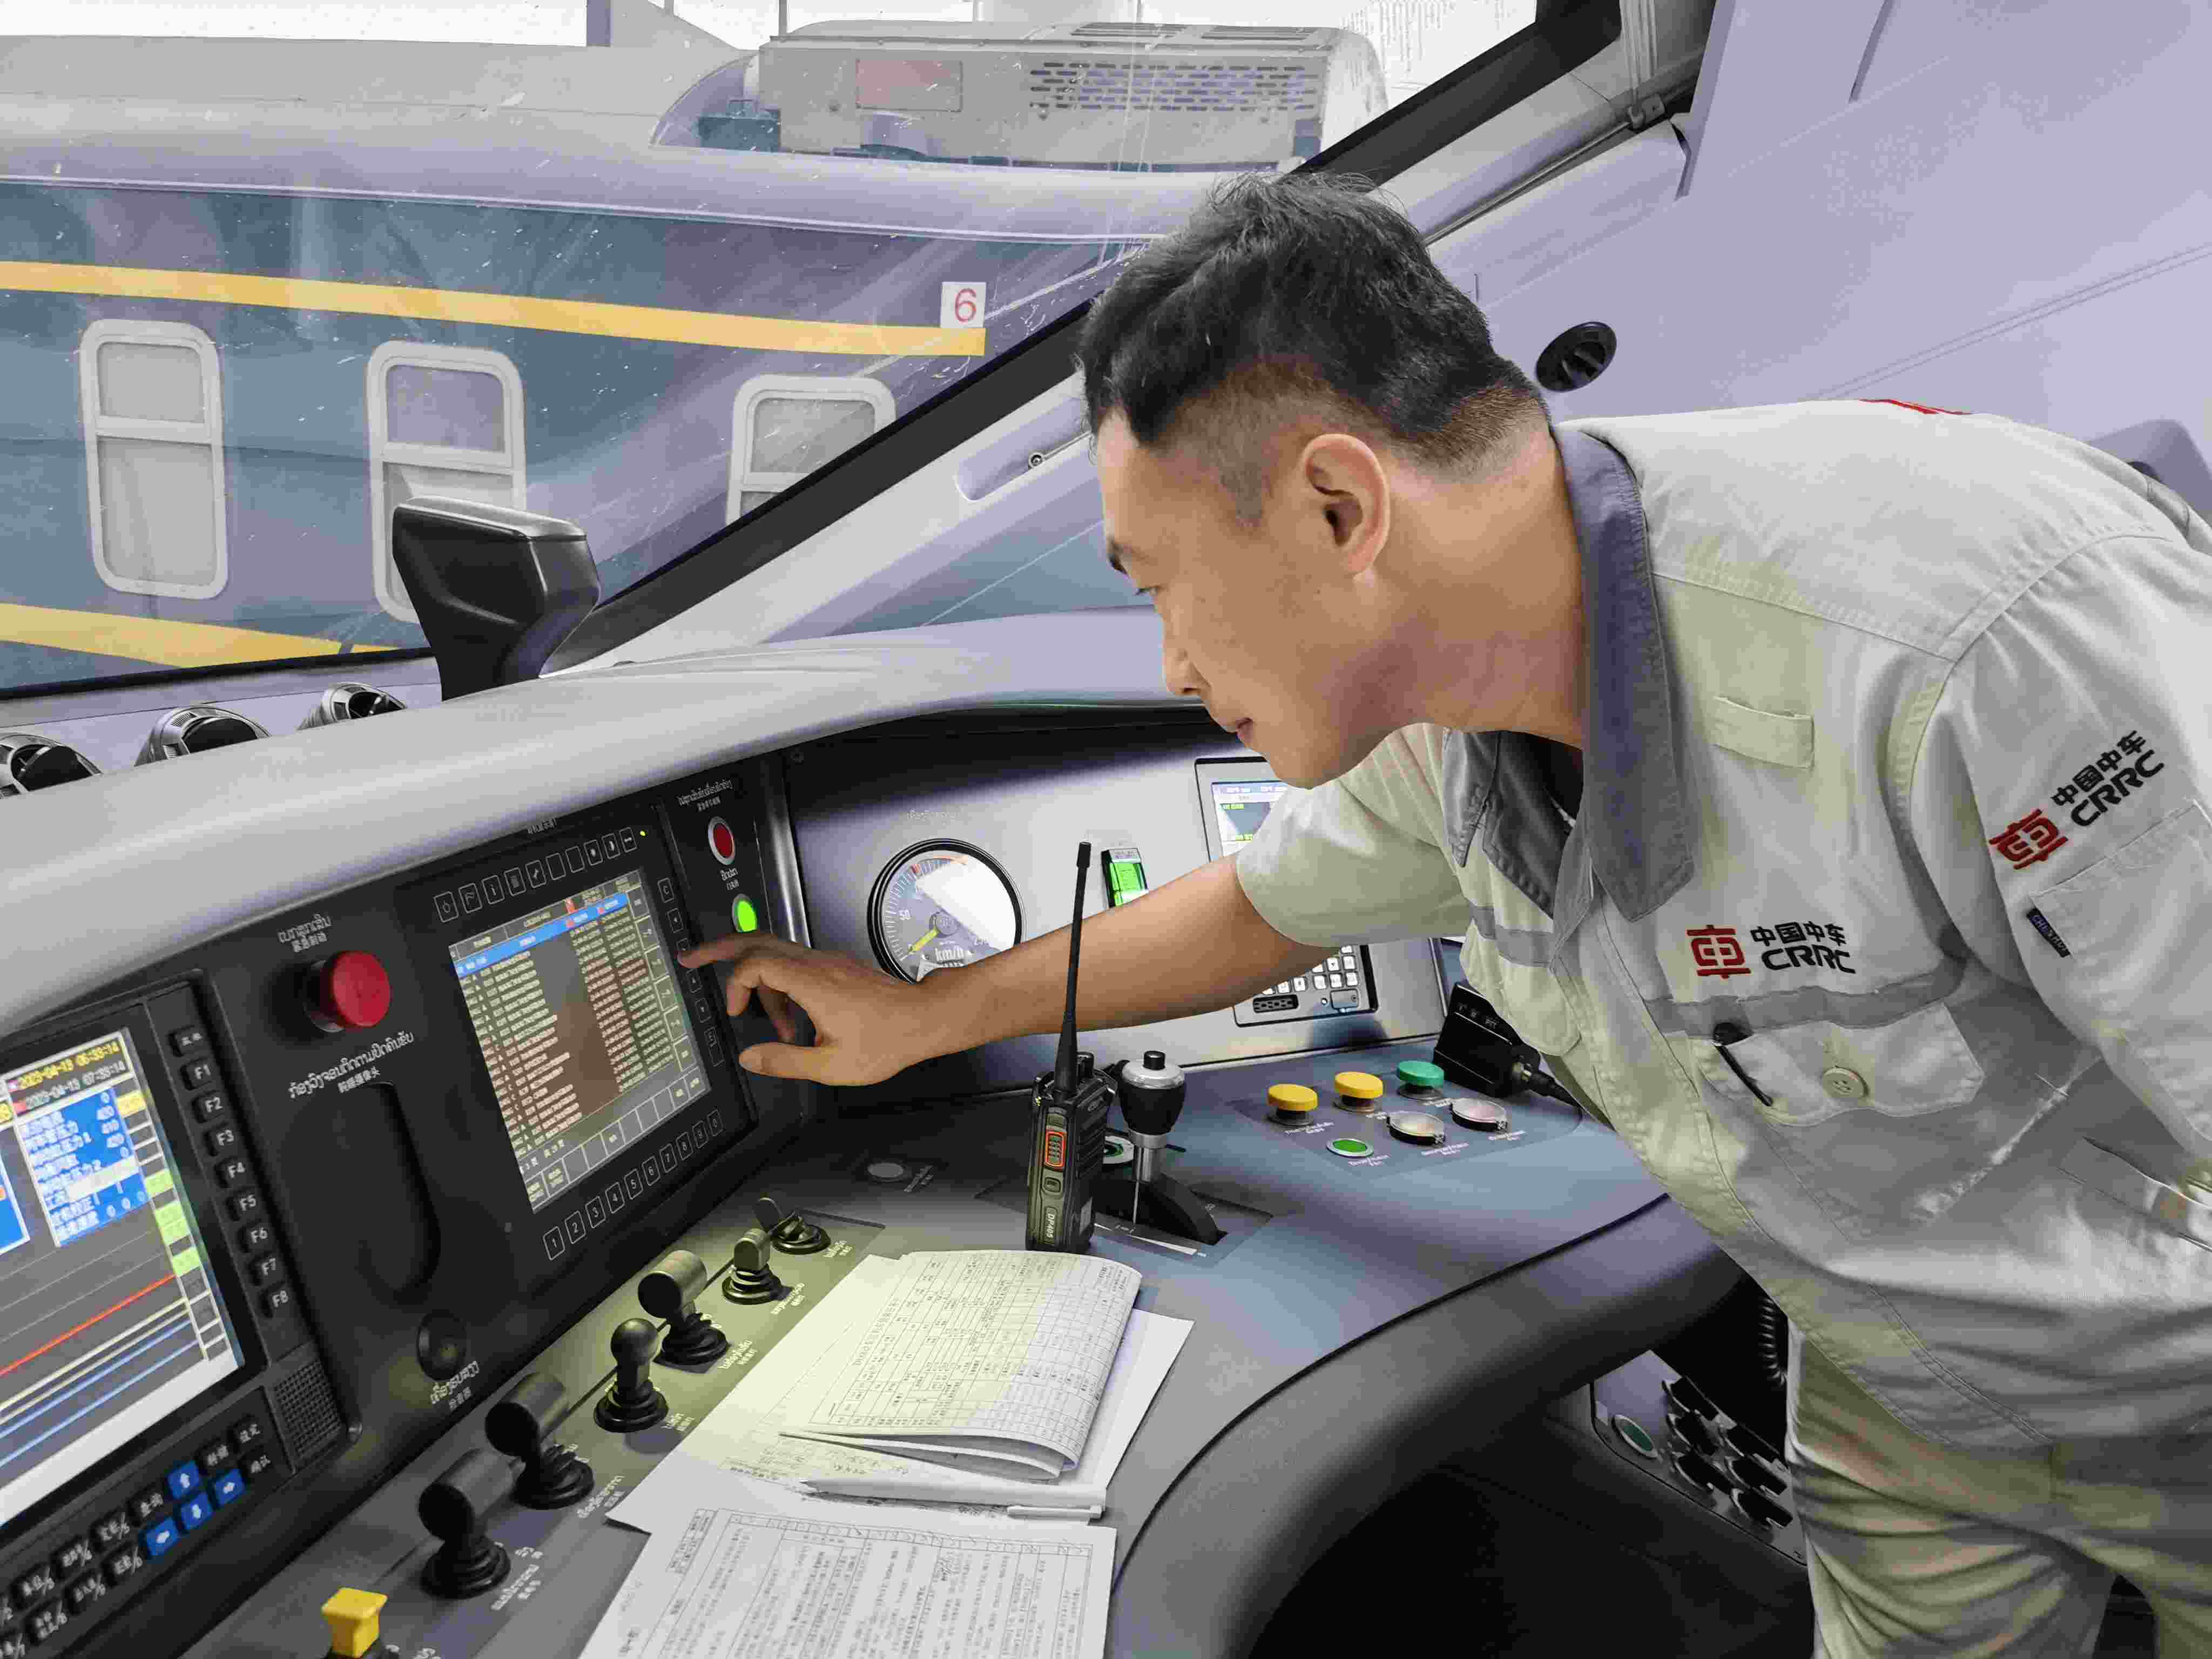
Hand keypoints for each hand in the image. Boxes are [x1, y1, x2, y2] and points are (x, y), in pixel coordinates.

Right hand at [675, 935, 951, 1086]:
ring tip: (777, 1031)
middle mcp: (818, 964)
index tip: (737, 1013)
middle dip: (720, 949)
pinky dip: (784, 989)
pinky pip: (797, 967)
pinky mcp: (836, 968)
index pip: (757, 962)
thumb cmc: (888, 1040)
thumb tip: (749, 1058)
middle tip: (691, 958)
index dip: (736, 985)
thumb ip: (785, 1061)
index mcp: (813, 982)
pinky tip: (796, 1023)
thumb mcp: (832, 1064)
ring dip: (763, 988)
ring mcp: (828, 962)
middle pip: (759, 941)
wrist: (926, 1019)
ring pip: (778, 957)